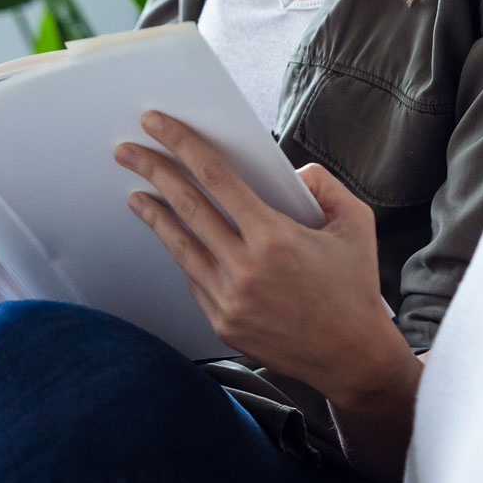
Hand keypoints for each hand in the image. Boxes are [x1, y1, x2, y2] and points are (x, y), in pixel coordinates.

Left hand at [113, 110, 403, 405]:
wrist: (353, 358)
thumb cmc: (354, 288)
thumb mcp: (355, 223)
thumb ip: (323, 184)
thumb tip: (291, 172)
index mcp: (275, 237)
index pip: (216, 177)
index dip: (182, 145)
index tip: (156, 124)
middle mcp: (245, 268)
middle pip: (187, 207)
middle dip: (153, 171)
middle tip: (127, 151)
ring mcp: (229, 300)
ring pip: (180, 246)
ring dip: (154, 215)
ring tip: (136, 194)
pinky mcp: (222, 324)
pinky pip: (194, 279)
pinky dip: (183, 254)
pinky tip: (175, 238)